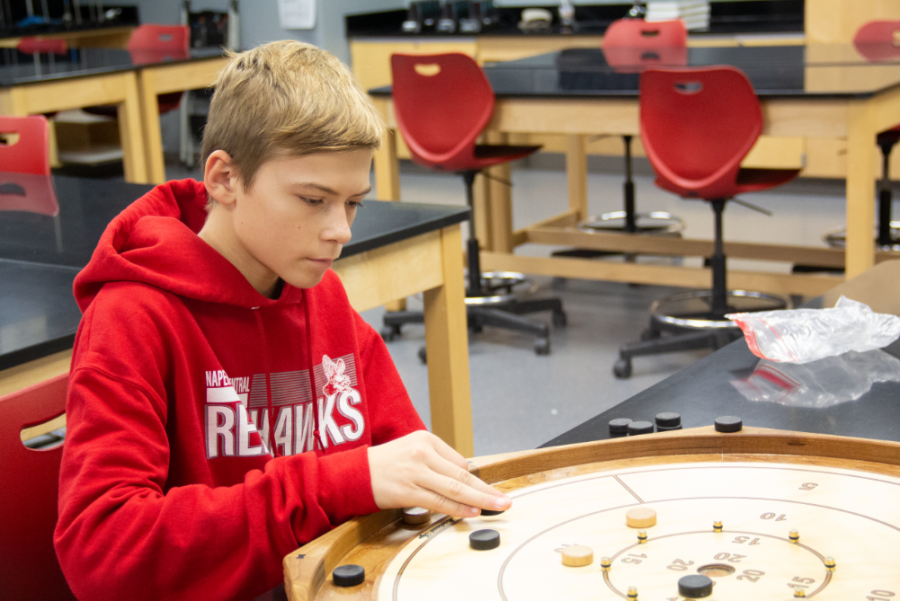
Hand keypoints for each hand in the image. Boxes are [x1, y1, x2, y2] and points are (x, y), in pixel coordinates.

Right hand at [367, 431, 511, 517]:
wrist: (354, 473)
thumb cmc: (385, 464)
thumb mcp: (412, 451)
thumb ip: (436, 462)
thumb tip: (462, 479)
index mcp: (426, 439)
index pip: (459, 462)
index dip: (473, 481)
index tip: (488, 491)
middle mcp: (422, 453)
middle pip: (462, 475)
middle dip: (487, 489)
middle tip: (505, 500)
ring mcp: (415, 472)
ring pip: (455, 488)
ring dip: (479, 500)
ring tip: (497, 507)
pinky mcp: (408, 490)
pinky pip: (439, 501)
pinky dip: (458, 508)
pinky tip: (471, 512)